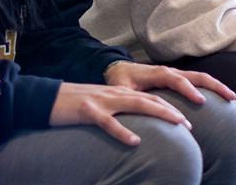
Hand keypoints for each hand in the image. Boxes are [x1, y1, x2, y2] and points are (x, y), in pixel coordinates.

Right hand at [49, 82, 190, 145]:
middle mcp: (115, 94)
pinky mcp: (87, 110)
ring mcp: (102, 101)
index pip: (150, 98)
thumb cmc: (74, 105)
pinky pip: (107, 122)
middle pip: (150, 100)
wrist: (46, 97)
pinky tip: (135, 142)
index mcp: (119, 94)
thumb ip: (118, 113)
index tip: (187, 122)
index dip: (170, 108)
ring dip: (160, 113)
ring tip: (177, 124)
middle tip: (190, 126)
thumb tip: (135, 128)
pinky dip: (122, 131)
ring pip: (137, 105)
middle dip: (172, 111)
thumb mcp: (100, 107)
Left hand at [104, 61, 235, 105]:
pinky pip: (199, 82)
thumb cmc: (120, 81)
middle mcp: (171, 71)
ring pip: (202, 78)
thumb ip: (129, 98)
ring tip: (235, 101)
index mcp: (158, 73)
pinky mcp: (178, 79)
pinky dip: (212, 89)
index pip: (178, 80)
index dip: (189, 90)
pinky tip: (223, 101)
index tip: (201, 101)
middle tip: (232, 99)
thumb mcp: (121, 90)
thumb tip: (134, 110)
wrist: (118, 68)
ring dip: (219, 88)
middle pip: (198, 76)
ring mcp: (177, 74)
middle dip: (216, 87)